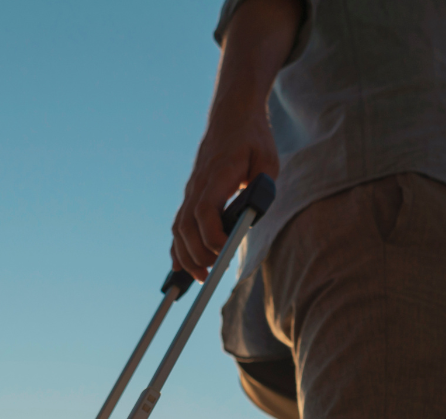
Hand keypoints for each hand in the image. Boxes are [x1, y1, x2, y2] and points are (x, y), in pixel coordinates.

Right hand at [171, 115, 279, 281]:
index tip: (225, 251)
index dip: (212, 236)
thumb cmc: (253, 137)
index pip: (205, 212)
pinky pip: (179, 223)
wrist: (232, 113)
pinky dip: (178, 246)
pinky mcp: (192, 193)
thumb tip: (252, 216)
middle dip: (196, 255)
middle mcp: (199, 184)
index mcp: (217, 175)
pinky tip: (180, 265)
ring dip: (186, 255)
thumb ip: (262, 187)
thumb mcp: (267, 159)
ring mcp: (192, 189)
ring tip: (200, 276)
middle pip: (186, 226)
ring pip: (179, 228)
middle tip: (211, 275)